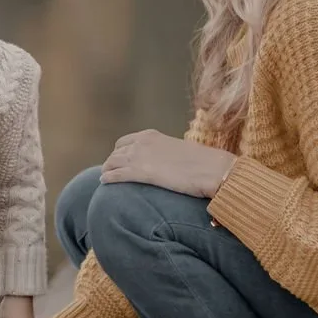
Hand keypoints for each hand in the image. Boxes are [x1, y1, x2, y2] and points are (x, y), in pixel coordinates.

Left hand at [101, 130, 234, 196]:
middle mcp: (142, 143)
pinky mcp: (141, 172)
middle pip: (116, 152)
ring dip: (108, 169)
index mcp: (152, 136)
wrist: (213, 169)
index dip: (120, 152)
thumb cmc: (203, 162)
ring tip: (106, 177)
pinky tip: (104, 181)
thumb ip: (165, 154)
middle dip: (112, 162)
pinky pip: (116, 174)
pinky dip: (108, 177)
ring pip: (112, 162)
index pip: (125, 142)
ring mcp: (140, 156)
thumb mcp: (178, 151)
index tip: (120, 161)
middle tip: (111, 172)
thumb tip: (164, 164)